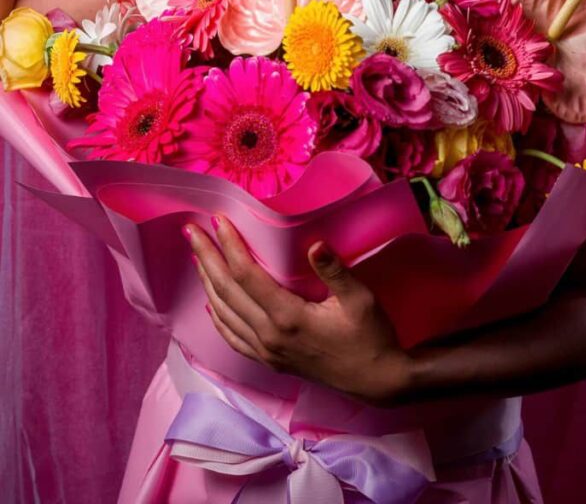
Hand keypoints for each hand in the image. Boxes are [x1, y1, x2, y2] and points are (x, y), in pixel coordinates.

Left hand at [183, 215, 411, 407]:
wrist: (378, 381)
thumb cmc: (371, 336)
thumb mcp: (360, 299)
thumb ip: (335, 271)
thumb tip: (316, 244)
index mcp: (288, 317)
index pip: (247, 275)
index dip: (230, 246)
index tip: (217, 220)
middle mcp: (270, 336)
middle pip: (226, 292)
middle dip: (207, 258)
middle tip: (190, 231)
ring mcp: (267, 352)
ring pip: (224, 314)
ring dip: (207, 283)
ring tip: (196, 256)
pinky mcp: (270, 361)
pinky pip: (233, 338)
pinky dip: (217, 318)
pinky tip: (211, 304)